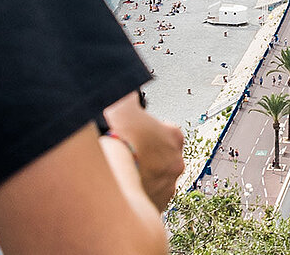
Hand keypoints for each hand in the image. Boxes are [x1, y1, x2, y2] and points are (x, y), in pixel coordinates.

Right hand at [103, 92, 185, 208]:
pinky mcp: (158, 203)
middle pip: (163, 155)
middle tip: (128, 153)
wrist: (114, 180)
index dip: (150, 130)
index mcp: (173, 135)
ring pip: (158, 177)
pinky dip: (141, 192)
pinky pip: (151, 196)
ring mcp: (168, 184)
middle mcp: (175, 161)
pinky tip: (126, 186)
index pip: (167, 130)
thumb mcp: (121, 106)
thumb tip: (126, 86)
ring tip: (125, 171)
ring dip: (145, 174)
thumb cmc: (120, 144)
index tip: (136, 133)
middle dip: (148, 154)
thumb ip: (126, 95)